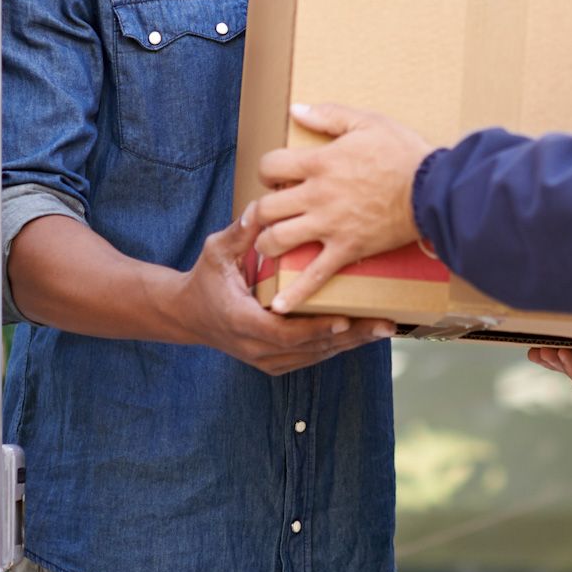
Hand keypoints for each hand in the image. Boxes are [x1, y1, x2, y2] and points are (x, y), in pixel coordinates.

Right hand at [158, 199, 394, 374]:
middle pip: (309, 349)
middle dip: (349, 337)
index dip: (316, 329)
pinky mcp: (274, 362)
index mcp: (241, 321)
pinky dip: (337, 346)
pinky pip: (310, 357)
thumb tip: (257, 209)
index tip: (345, 319)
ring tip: (384, 327)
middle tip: (384, 324)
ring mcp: (265, 359)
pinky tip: (364, 334)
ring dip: (350, 344)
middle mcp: (254, 347)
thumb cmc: (205, 278)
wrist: (187, 315)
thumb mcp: (216, 252)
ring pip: (314, 356)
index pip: (283, 333)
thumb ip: (238, 234)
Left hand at [253, 102, 434, 313]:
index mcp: (319, 162)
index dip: (267, 170)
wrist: (434, 190)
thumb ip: (329, 115)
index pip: (270, 166)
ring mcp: (330, 226)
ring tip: (269, 245)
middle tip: (264, 215)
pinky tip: (280, 305)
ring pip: (278, 241)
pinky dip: (296, 293)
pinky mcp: (346, 250)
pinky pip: (315, 276)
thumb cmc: (404, 153)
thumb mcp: (367, 122)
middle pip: (265, 208)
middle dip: (258, 211)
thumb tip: (296, 110)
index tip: (276, 176)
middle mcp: (316, 196)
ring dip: (267, 245)